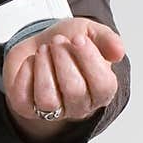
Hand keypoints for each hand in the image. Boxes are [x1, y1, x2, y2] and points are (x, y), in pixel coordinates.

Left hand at [2, 18, 124, 123]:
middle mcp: (79, 106)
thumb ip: (107, 39)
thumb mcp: (90, 32)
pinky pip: (24, 99)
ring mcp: (52, 111)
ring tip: (43, 50)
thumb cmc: (68, 43)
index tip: (78, 39)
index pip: (103, 85)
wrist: (39, 44)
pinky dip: (25, 74)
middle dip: (64, 60)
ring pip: (48, 99)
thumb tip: (119, 51)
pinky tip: (31, 61)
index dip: (90, 60)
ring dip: (44, 68)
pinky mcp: (27, 108)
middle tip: (57, 41)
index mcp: (101, 91)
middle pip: (74, 91)